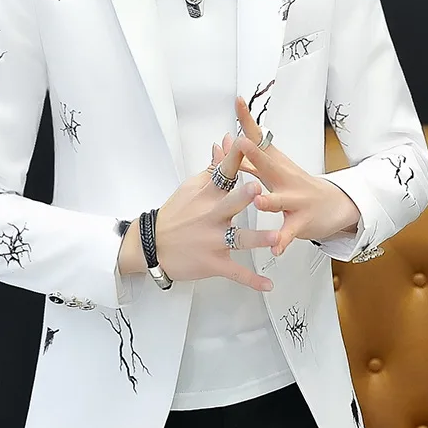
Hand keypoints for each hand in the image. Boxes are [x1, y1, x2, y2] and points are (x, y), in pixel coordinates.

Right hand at [118, 139, 276, 291]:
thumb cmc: (175, 215)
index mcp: (207, 195)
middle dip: (244, 198)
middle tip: (258, 190)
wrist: (152, 245)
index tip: (246, 143)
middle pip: (229, 204)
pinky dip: (252, 280)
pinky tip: (268, 285)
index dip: (235, 157)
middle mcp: (211, 216)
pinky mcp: (213, 263)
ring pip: (239, 239)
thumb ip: (214, 166)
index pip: (223, 172)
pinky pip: (235, 272)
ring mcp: (213, 241)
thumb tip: (224, 143)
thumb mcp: (192, 187)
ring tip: (276, 237)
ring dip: (257, 239)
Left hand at [223, 97, 360, 256]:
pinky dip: (281, 241)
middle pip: (268, 163)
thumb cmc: (297, 187)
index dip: (247, 121)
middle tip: (240, 143)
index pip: (259, 139)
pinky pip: (290, 232)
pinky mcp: (302, 221)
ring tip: (258, 201)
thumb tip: (226, 140)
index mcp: (275, 164)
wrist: (335, 205)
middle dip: (254, 153)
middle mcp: (284, 178)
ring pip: (279, 200)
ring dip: (268, 200)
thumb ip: (248, 159)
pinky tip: (275, 249)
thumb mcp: (273, 170)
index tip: (237, 101)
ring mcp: (295, 199)